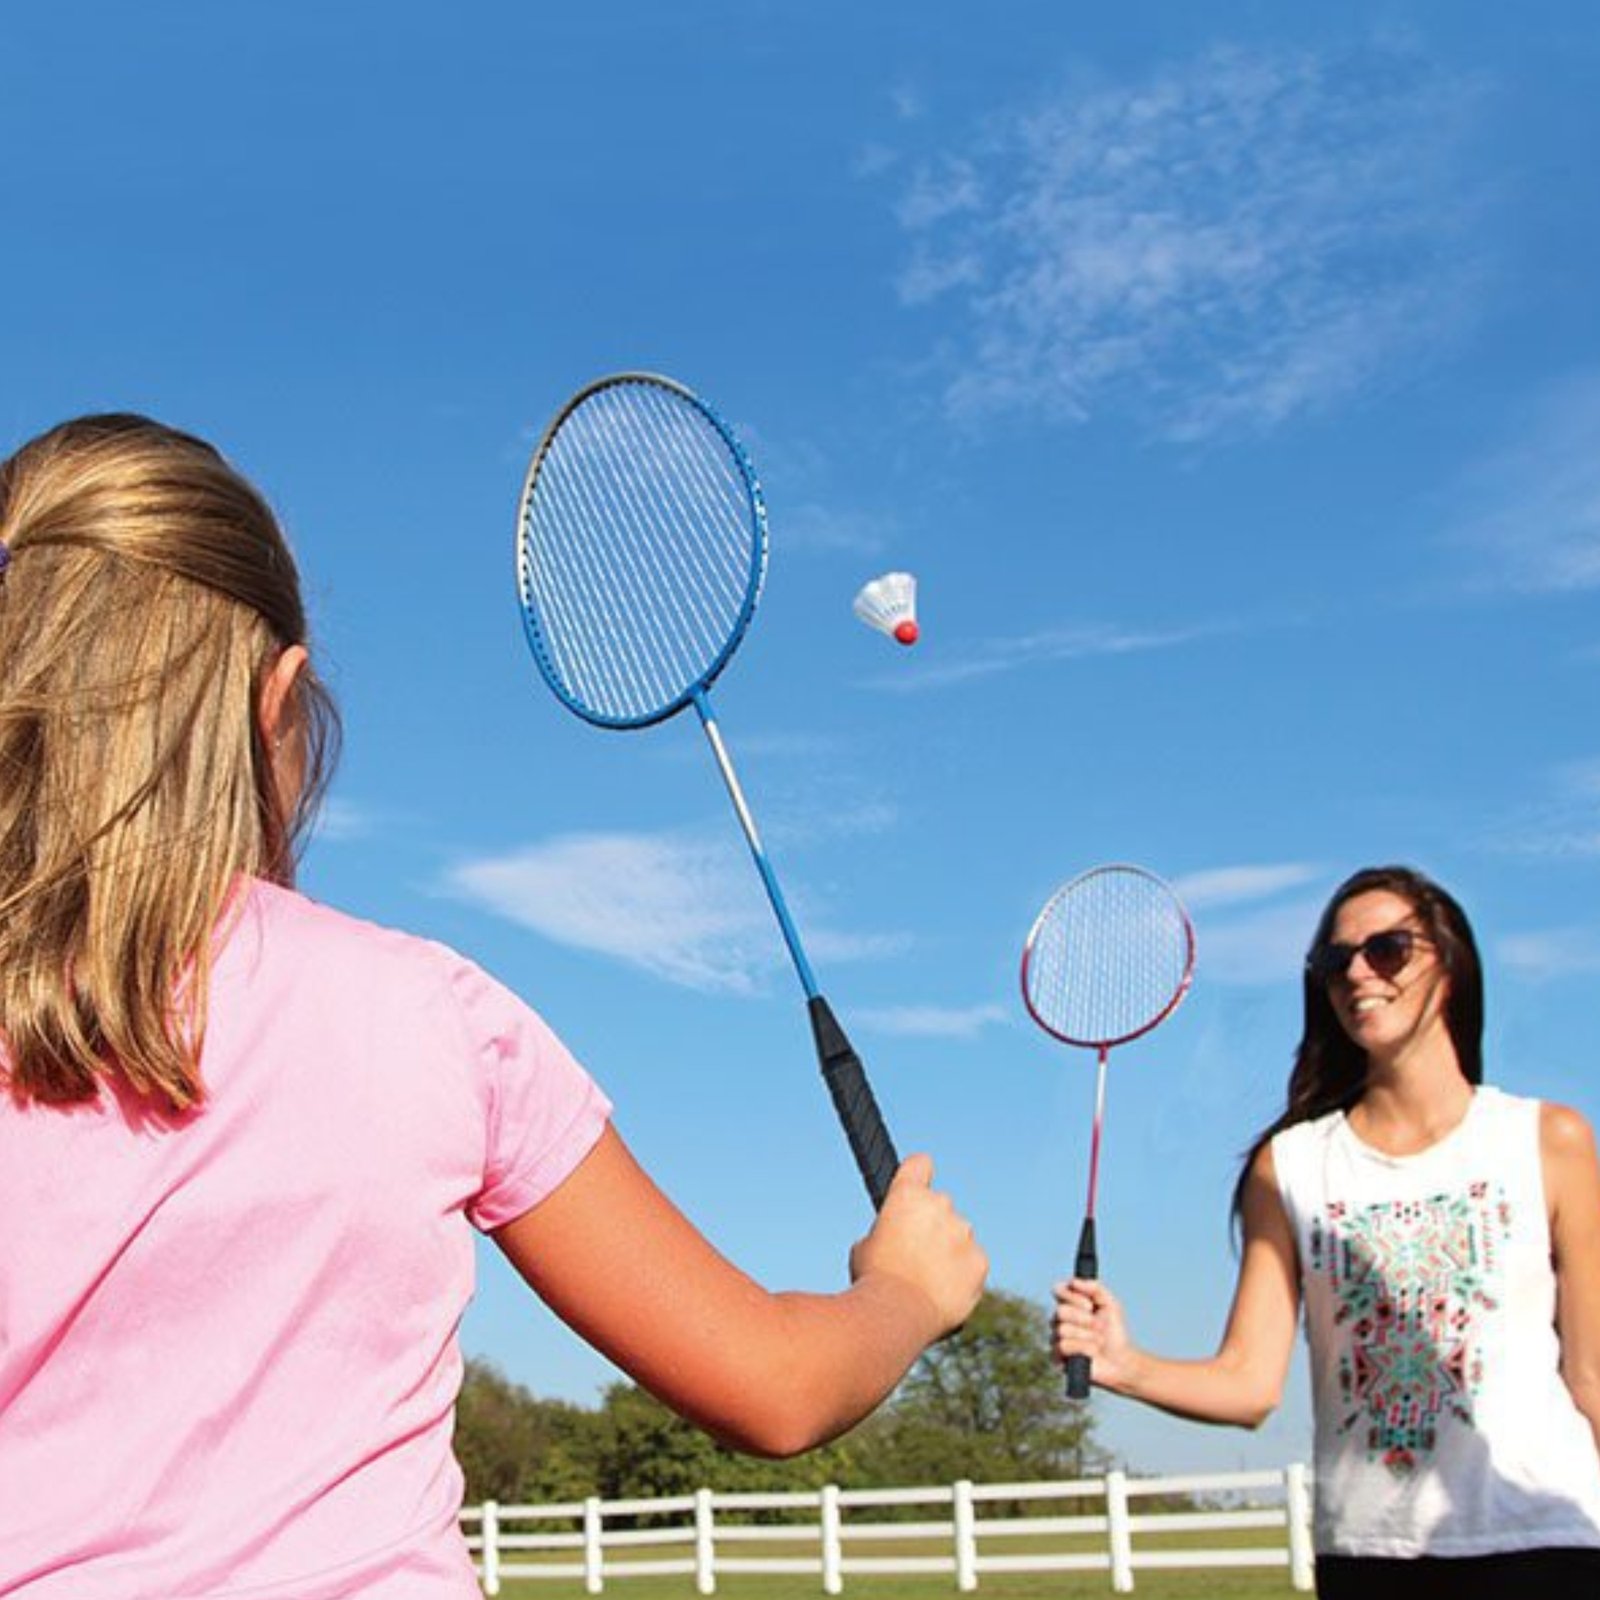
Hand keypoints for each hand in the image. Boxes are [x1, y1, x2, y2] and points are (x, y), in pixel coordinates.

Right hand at [849, 1153, 986, 1338]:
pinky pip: (972, 1264)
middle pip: (940, 1207)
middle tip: (914, 1256)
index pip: (920, 1163)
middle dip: (932, 1226)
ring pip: (959, 1237)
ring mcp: (963, 1232)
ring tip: (927, 1282)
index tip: (917, 1187)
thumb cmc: (874, 1278)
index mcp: (907, 1195)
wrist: (898, 1312)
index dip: (917, 1174)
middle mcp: (940, 1205)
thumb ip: (886, 1232)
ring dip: (949, 1251)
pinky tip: (944, 1293)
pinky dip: (962, 1276)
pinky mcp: (980, 1260)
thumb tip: (895, 1239)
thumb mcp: (864, 1246)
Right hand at [1052, 1278, 1137, 1391]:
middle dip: (1083, 1319)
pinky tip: (1092, 1353)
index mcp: (1069, 1304)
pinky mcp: (1057, 1357)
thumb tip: (1073, 1281)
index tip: (1090, 1305)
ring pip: (1062, 1330)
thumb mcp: (1111, 1305)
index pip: (1058, 1290)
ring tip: (1099, 1342)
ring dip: (1087, 1336)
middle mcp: (1059, 1320)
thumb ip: (1095, 1287)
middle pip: (1060, 1311)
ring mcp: (1056, 1338)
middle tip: (1099, 1327)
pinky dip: (1082, 1348)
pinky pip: (1062, 1347)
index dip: (1073, 1296)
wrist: (1121, 1361)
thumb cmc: (1114, 1332)